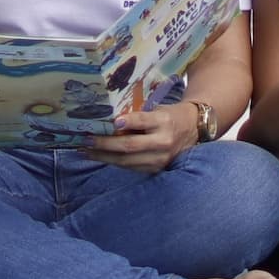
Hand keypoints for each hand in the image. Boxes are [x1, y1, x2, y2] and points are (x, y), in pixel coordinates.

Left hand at [84, 97, 205, 171]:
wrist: (193, 130)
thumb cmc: (168, 116)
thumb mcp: (157, 110)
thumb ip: (137, 115)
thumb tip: (107, 121)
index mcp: (164, 121)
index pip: (143, 121)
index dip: (128, 122)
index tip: (112, 122)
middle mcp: (163, 142)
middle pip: (130, 146)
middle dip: (105, 144)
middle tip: (86, 141)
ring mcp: (160, 158)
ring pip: (127, 161)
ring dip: (104, 157)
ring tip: (86, 152)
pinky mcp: (156, 169)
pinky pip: (131, 167)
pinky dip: (113, 162)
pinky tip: (100, 157)